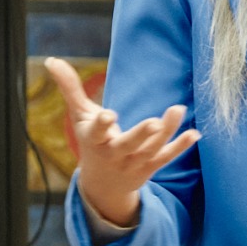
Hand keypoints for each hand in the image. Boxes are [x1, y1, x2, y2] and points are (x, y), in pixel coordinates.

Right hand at [45, 56, 198, 227]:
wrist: (103, 185)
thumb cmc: (91, 140)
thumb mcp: (79, 116)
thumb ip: (70, 88)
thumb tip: (51, 60)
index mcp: (95, 139)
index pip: (97, 131)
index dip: (102, 123)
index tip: (108, 115)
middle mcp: (114, 153)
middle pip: (129, 144)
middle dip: (141, 134)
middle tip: (154, 123)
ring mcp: (134, 162)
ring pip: (151, 149)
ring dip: (167, 131)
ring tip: (177, 109)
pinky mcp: (150, 167)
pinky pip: (166, 158)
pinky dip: (180, 146)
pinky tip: (195, 134)